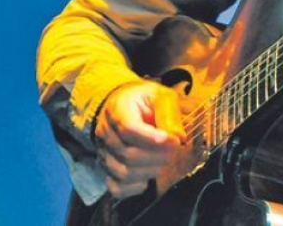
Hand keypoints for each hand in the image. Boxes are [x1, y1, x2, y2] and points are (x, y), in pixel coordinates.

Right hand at [93, 80, 185, 197]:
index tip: (173, 140)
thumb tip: (178, 138)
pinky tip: (149, 176)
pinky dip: (135, 187)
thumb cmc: (145, 100)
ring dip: (151, 171)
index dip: (151, 138)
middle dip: (158, 156)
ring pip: (123, 172)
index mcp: (117, 109)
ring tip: (166, 159)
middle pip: (128, 154)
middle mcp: (105, 133)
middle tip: (175, 149)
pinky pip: (116, 187)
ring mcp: (103, 152)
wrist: (124, 104)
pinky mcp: (106, 168)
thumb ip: (170, 114)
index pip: (128, 128)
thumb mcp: (161, 96)